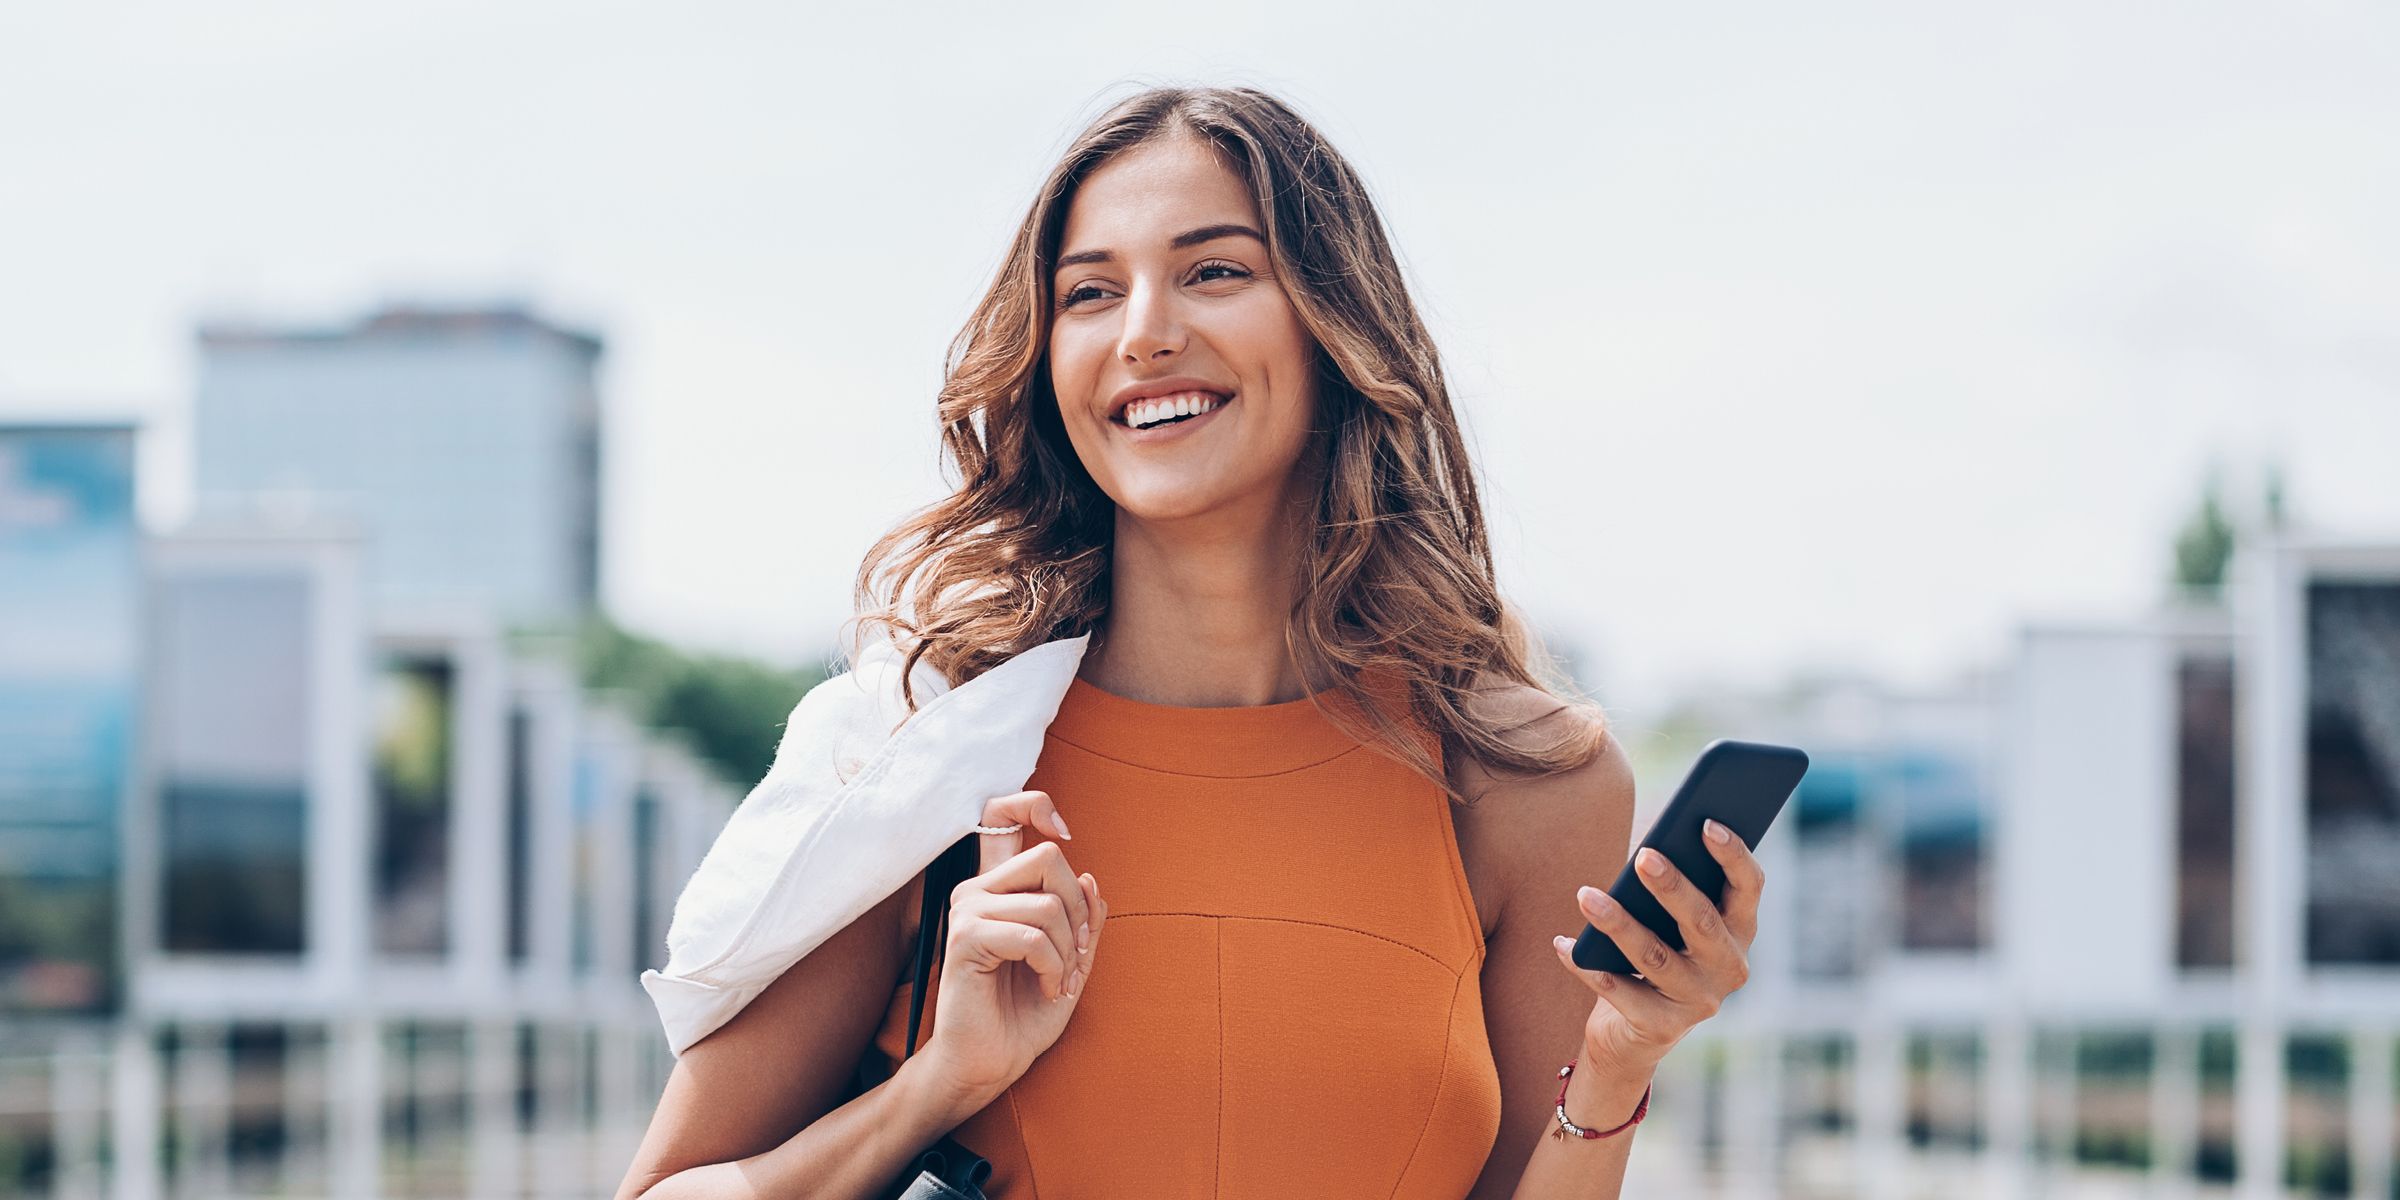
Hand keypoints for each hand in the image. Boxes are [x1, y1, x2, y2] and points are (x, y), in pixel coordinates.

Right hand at [916, 790, 1107, 1107]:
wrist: (990, 1063)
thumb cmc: (1024, 1014)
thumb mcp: (1071, 960)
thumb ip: (1083, 919)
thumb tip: (1091, 878)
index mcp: (998, 887)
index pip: (1001, 813)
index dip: (1034, 804)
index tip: (1065, 830)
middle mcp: (977, 889)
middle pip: (1049, 857)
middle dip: (1079, 909)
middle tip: (1079, 954)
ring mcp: (967, 911)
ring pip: (1047, 903)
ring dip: (1069, 950)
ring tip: (1059, 981)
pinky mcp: (966, 938)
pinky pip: (1033, 936)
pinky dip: (1054, 967)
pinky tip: (1047, 989)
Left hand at [1551, 819, 1760, 1070]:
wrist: (1634, 1032)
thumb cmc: (1652, 951)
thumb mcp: (1666, 919)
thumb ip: (1667, 886)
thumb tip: (1647, 850)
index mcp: (1738, 930)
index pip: (1748, 887)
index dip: (1733, 855)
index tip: (1706, 823)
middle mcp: (1729, 967)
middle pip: (1702, 921)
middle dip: (1672, 887)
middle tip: (1642, 856)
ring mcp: (1699, 1001)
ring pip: (1656, 956)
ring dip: (1618, 923)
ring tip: (1585, 895)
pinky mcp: (1662, 1027)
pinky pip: (1620, 992)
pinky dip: (1587, 967)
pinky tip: (1563, 945)